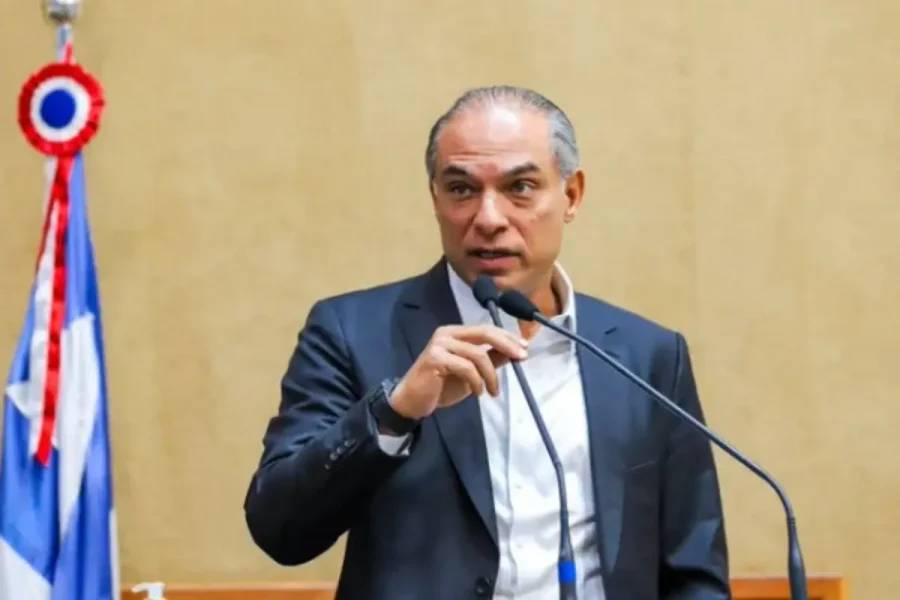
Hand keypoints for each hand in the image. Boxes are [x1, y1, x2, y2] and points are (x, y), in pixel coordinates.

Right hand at [390, 324, 527, 419]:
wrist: (412, 401)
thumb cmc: (441, 386)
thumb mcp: (473, 373)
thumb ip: (491, 360)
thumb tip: (515, 352)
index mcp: (455, 333)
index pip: (487, 329)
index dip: (508, 337)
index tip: (525, 348)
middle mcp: (447, 334)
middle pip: (485, 333)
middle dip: (507, 345)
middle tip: (522, 358)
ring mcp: (439, 344)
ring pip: (478, 354)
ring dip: (491, 376)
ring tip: (492, 391)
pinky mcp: (435, 358)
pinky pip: (466, 367)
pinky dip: (476, 381)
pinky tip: (477, 393)